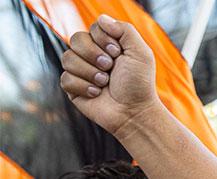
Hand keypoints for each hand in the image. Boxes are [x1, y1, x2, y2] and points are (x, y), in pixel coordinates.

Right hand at [59, 15, 160, 137]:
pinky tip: (97, 93)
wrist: (134, 112)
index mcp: (107, 45)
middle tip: (109, 67)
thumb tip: (101, 18)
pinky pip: (66, 79)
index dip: (103, 39)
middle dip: (94, 54)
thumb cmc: (139, 83)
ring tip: (105, 82)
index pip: (92, 28)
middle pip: (76, 39)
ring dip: (90, 72)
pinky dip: (84, 86)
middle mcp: (91, 55)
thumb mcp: (140, 53)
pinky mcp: (73, 88)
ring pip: (67, 58)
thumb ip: (124, 30)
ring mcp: (81, 71)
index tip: (117, 53)